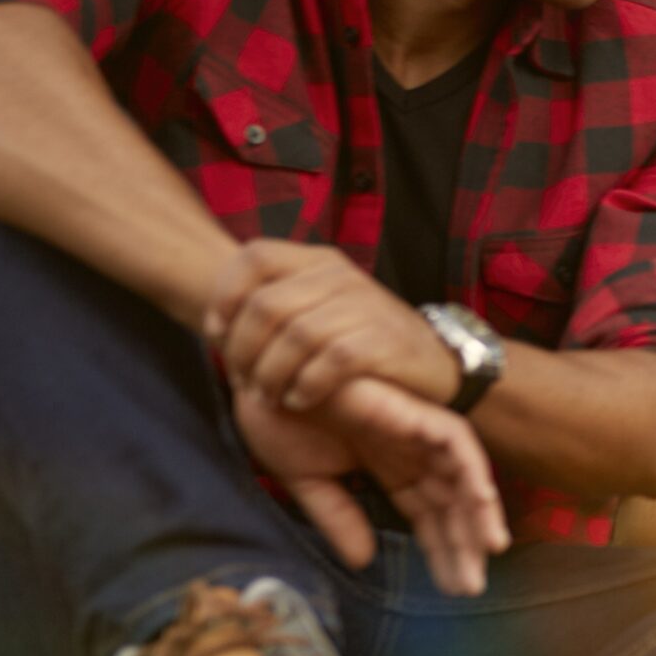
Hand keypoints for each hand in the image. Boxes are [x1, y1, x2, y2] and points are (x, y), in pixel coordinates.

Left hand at [207, 240, 460, 412]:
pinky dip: (306, 384)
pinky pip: (332, 361)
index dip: (224, 294)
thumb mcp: (326, 307)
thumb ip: (280, 305)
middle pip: (266, 304)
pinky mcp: (386, 343)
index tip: (216, 333)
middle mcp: (341, 277)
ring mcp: (367, 307)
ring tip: (269, 396)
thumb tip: (216, 327)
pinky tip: (299, 399)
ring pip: (295, 335)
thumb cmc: (368, 342)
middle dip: (242, 350)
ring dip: (270, 374)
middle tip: (243, 381)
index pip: (255, 256)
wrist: (439, 364)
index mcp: (320, 261)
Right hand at [234, 376, 509, 593]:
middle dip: (463, 545)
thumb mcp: (308, 480)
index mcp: (389, 467)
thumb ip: (338, 517)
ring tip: (485, 554)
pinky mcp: (416, 411)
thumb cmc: (280, 417)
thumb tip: (363, 561)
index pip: (428, 516)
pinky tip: (482, 505)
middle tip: (470, 586)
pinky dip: (473, 472)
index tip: (453, 586)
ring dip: (477, 515)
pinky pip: (458, 442)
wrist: (261, 377)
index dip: (442, 550)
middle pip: (451, 505)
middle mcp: (410, 451)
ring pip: (463, 478)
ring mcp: (415, 431)